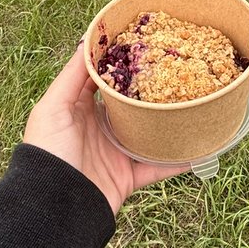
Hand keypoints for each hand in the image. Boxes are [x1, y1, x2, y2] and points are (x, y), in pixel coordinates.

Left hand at [24, 45, 188, 215]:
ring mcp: (116, 153)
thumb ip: (71, 76)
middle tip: (177, 67)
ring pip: (149, 132)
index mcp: (79, 109)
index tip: (143, 42)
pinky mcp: (129, 177)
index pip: (103, 79)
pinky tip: (200, 145)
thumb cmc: (48, 151)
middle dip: (150, 89)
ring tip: (193, 102)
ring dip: (168, 122)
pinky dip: (179, 159)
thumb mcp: (52, 108)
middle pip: (131, 104)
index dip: (120, 62)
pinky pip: (159, 166)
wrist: (53, 206)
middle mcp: (99, 128)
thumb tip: (87, 41)